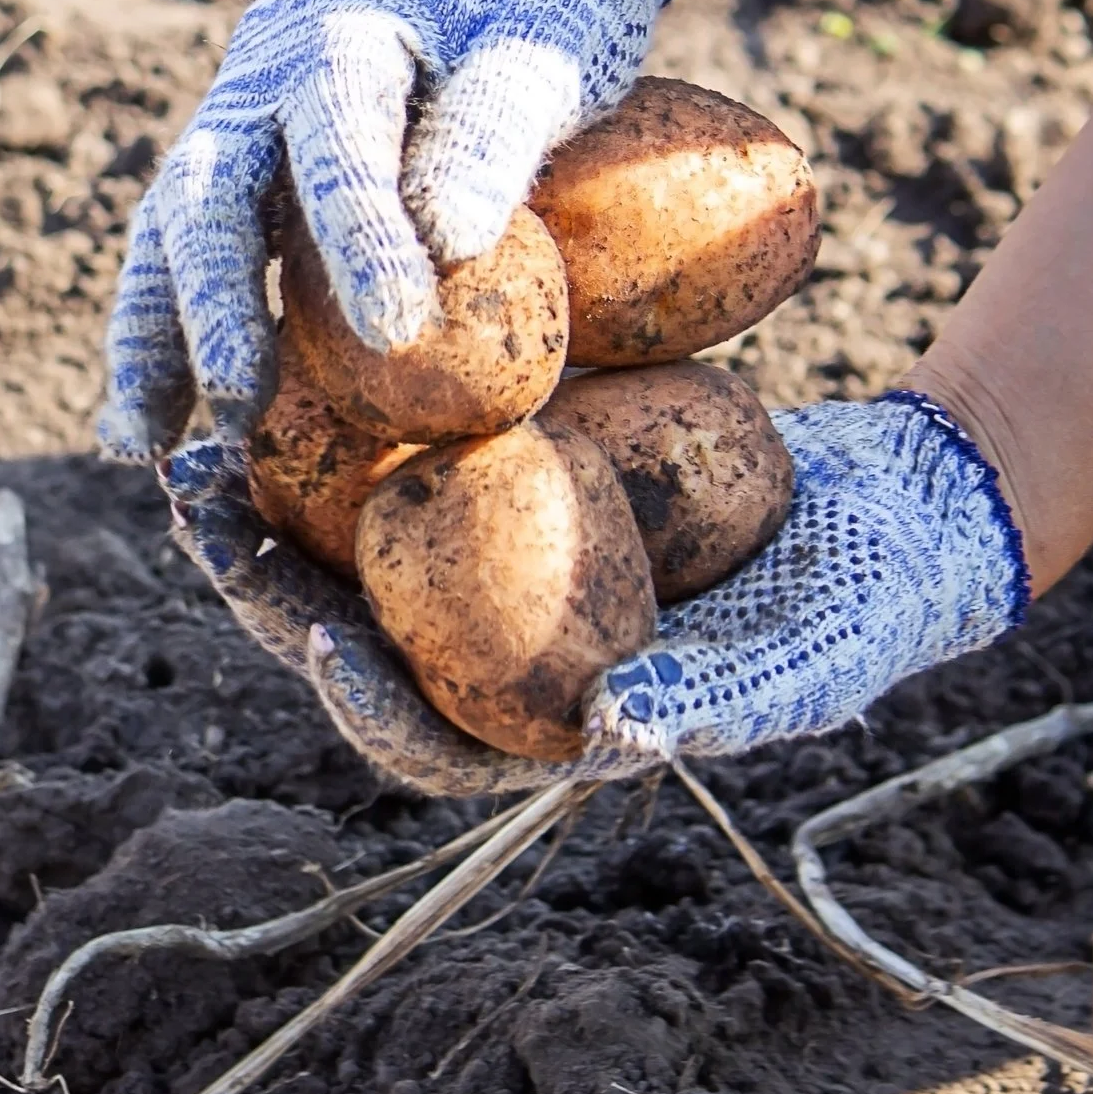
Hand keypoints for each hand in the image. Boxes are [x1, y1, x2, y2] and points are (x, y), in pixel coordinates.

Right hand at [100, 0, 693, 461]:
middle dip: (215, 302)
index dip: (359, 235)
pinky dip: (161, 338)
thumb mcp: (547, 50)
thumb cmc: (545, 7)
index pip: (338, 138)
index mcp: (343, 30)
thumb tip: (446, 240)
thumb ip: (495, 131)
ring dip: (152, 336)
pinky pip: (180, 260)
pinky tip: (148, 431)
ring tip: (142, 442)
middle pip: (210, 189)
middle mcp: (261, 78)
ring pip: (170, 231)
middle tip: (238, 402)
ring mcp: (236, 126)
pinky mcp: (238, 177)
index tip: (396, 334)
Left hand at [162, 391, 1029, 791]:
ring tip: (198, 438)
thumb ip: (723, 699)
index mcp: (552, 727)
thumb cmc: (866, 606)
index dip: (364, 702)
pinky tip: (296, 351)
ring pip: (356, 552)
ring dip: (268, 505)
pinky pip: (408, 465)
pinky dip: (348, 421)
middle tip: (192, 511)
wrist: (901, 509)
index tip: (312, 634)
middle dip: (263, 587)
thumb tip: (609, 731)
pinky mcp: (509, 493)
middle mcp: (502, 657)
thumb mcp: (809, 655)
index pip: (431, 742)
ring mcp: (498, 573)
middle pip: (357, 639)